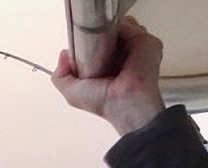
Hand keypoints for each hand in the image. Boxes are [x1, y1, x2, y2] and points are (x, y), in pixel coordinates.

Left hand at [51, 16, 165, 134]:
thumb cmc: (103, 102)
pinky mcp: (146, 44)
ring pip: (122, 25)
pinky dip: (126, 28)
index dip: (87, 40)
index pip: (96, 42)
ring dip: (112, 30)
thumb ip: (60, 76)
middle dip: (100, 31)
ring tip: (108, 44)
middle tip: (95, 42)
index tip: (83, 44)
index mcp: (105, 66)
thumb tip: (63, 55)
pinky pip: (134, 26)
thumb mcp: (72, 93)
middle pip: (109, 30)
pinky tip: (121, 40)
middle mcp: (119, 56)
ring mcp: (134, 48)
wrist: (125, 101)